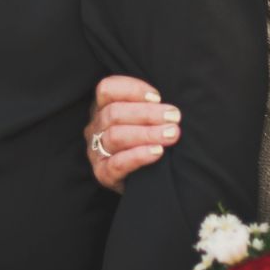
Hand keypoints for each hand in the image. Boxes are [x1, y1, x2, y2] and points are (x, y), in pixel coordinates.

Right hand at [83, 74, 179, 191]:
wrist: (143, 180)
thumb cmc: (146, 141)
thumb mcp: (144, 119)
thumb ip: (150, 108)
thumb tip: (170, 108)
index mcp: (102, 108)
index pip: (107, 89)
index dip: (132, 89)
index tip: (158, 97)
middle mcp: (95, 127)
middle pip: (113, 113)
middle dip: (147, 113)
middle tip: (173, 118)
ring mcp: (96, 151)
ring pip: (115, 136)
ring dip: (147, 133)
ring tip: (171, 134)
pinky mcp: (102, 174)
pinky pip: (117, 164)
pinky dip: (138, 156)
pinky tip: (158, 151)